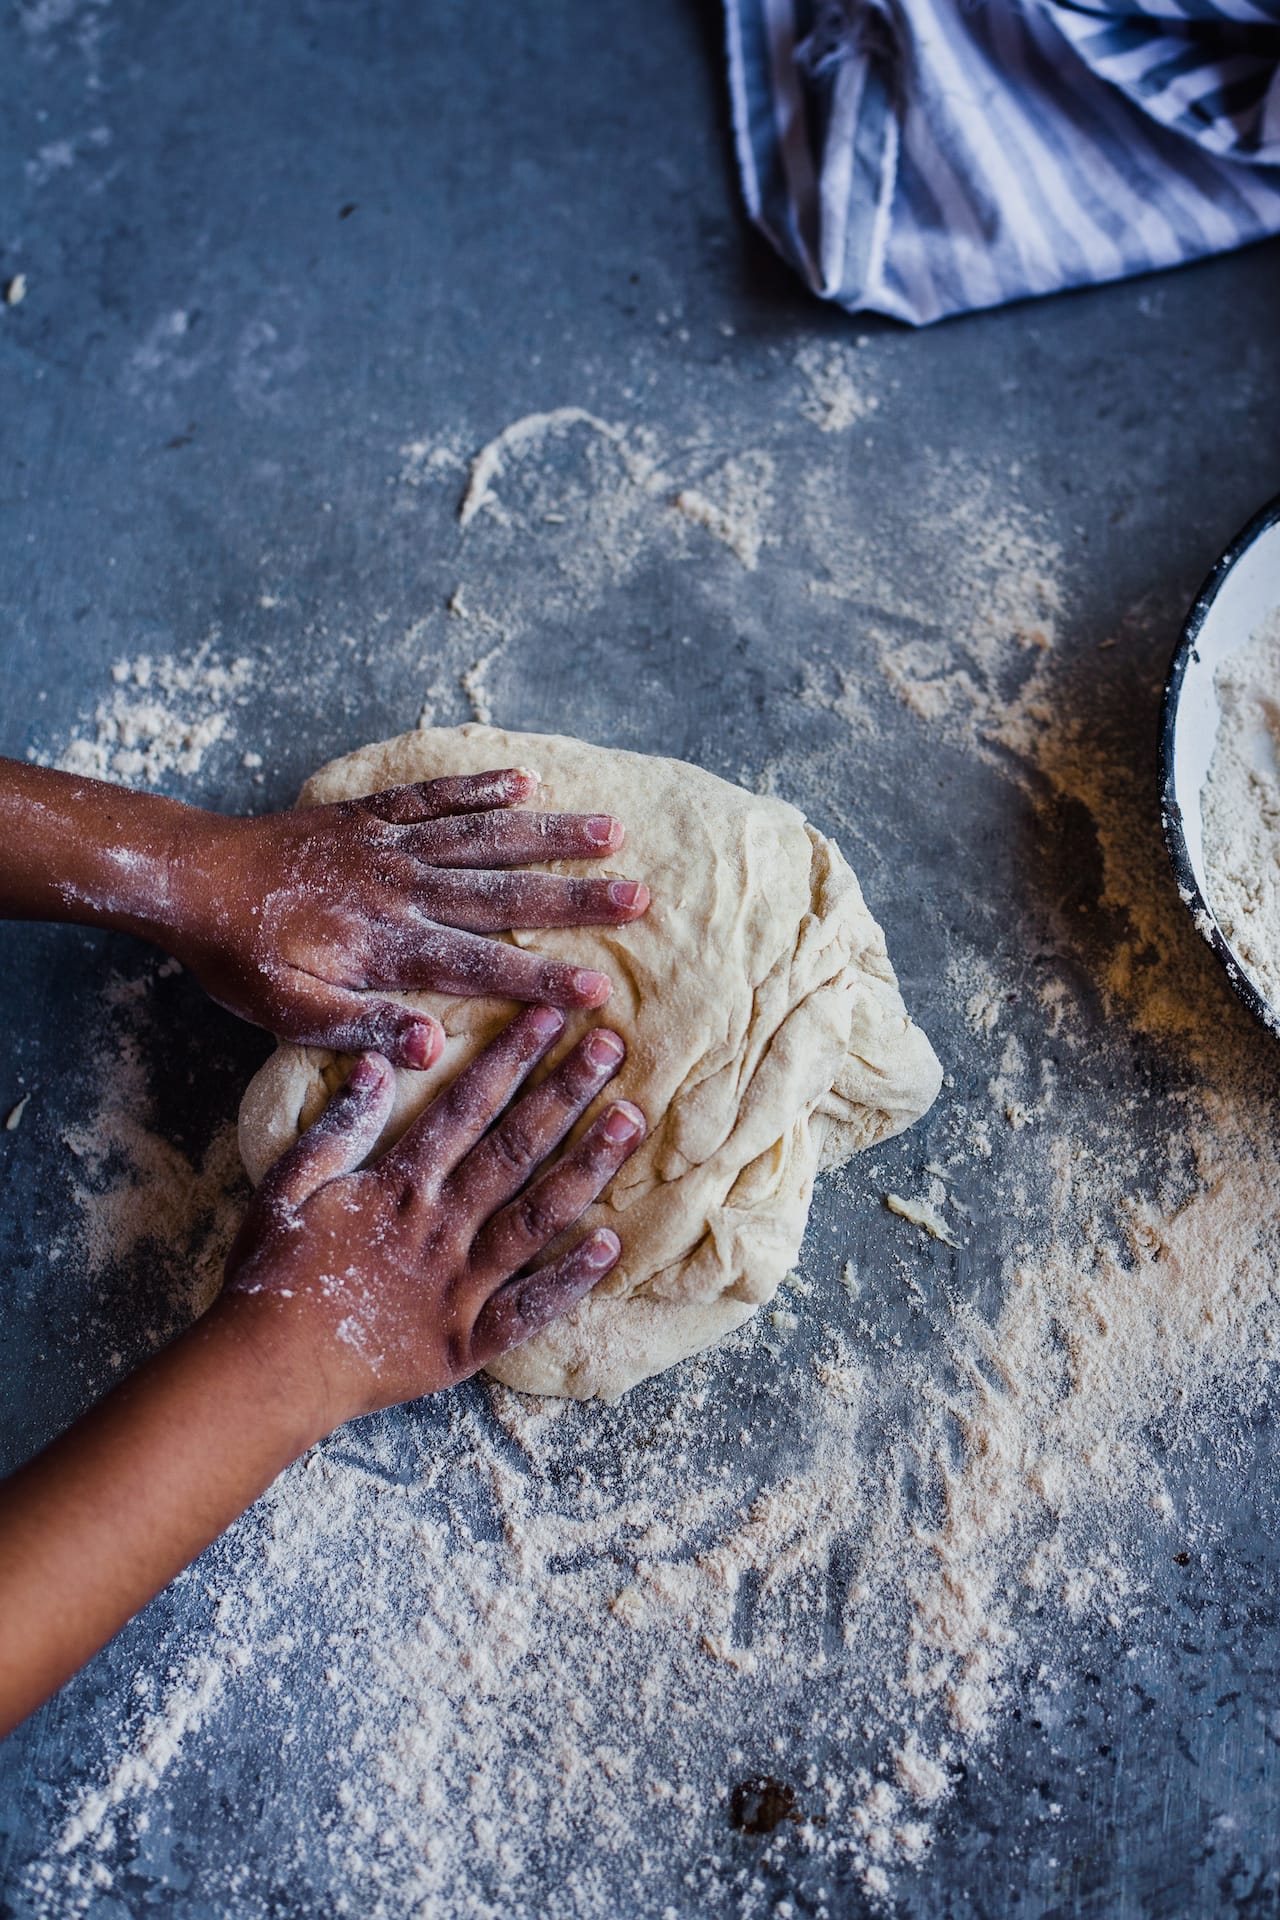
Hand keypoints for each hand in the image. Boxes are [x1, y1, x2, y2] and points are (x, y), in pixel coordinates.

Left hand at [170, 768, 648, 1066]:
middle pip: (502, 894)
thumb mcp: (289, 1015)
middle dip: (575, 897)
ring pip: (483, 836)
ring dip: (549, 833)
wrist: (187, 878)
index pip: (480, 970)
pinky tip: (524, 781)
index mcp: (387, 947)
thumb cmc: (239, 957)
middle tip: (640, 897)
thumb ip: (364, 1029)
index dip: (541, 982)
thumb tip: (435, 1050)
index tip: (599, 994)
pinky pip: (433, 796)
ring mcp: (388, 845)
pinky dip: (479, 787)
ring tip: (611, 830)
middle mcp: (401, 889)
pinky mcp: (368, 816)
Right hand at [223, 1003, 644, 1425]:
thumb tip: (375, 1063)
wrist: (266, 1371)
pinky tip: (612, 1245)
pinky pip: (528, 1310)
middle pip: (514, 1150)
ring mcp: (459, 1288)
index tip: (548, 1016)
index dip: (509, 1057)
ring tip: (630, 1121)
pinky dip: (571, 1281)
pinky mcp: (467, 1344)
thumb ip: (337, 1127)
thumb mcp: (288, 1185)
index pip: (465, 1108)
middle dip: (564, 1093)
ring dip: (587, 1167)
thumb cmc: (270, 1275)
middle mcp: (439, 1229)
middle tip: (611, 1045)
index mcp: (398, 1188)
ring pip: (536, 1218)